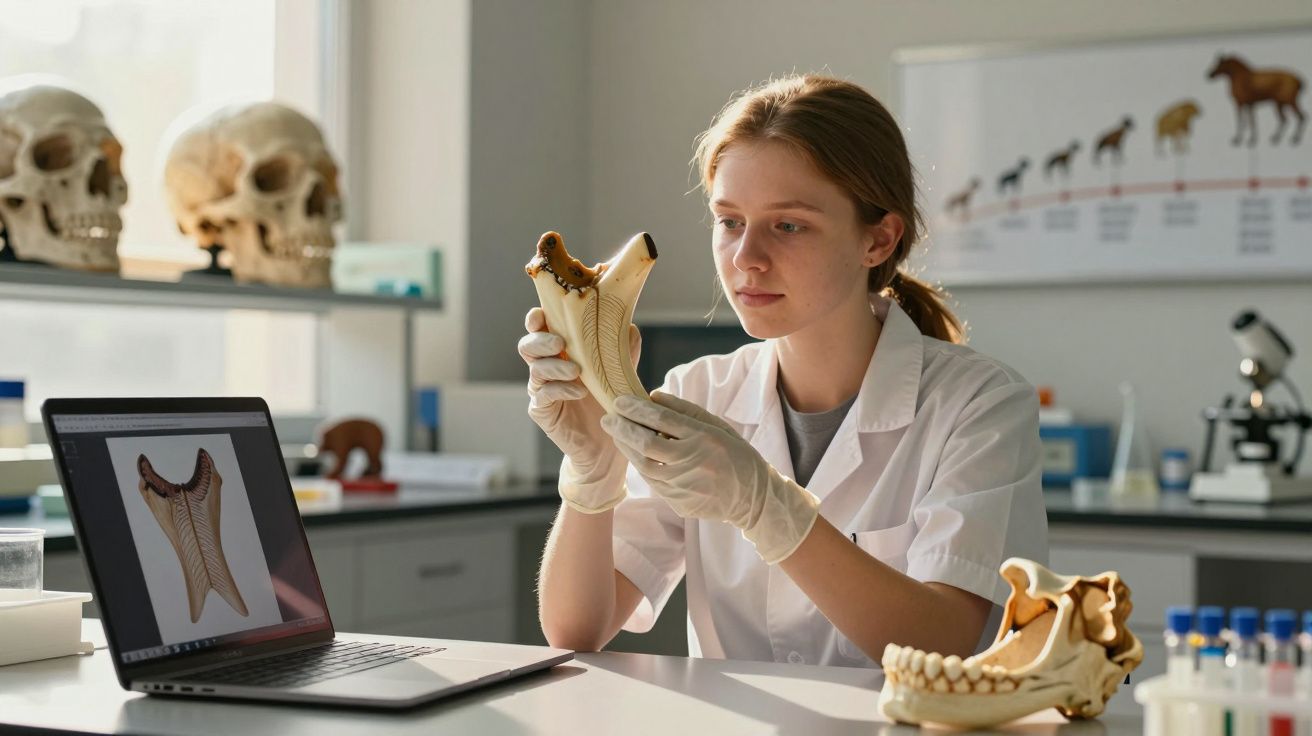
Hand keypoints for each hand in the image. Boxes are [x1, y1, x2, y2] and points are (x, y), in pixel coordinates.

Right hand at [518, 307, 640, 512]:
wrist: (607, 441)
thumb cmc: (609, 400)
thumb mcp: (618, 370)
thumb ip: (621, 349)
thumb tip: (631, 327)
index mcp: (559, 351)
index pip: (540, 328)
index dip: (537, 319)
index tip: (542, 314)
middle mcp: (545, 366)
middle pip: (528, 346)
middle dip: (541, 341)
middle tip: (560, 343)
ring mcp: (540, 389)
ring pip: (535, 370)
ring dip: (554, 367)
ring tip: (576, 370)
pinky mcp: (542, 410)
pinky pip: (544, 396)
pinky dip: (561, 390)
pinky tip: (580, 391)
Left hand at [601, 391, 818, 563]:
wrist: (753, 498)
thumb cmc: (734, 454)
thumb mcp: (716, 426)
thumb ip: (684, 410)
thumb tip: (651, 396)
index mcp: (704, 438)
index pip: (661, 419)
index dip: (636, 409)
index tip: (619, 401)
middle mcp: (693, 462)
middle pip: (646, 443)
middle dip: (622, 428)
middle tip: (608, 418)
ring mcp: (686, 487)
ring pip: (644, 466)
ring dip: (627, 449)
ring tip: (618, 435)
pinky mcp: (681, 505)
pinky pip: (655, 483)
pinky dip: (643, 467)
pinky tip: (638, 456)